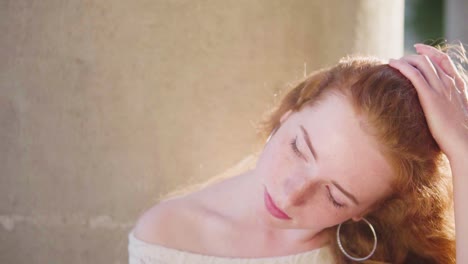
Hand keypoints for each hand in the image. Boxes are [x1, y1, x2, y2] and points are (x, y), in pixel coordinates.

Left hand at [388, 44, 467, 159]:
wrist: (464, 143)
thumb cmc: (459, 135)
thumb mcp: (456, 116)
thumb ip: (449, 107)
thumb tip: (439, 110)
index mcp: (458, 86)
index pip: (444, 60)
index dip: (430, 51)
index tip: (418, 47)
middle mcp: (449, 83)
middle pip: (430, 59)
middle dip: (413, 56)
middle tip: (399, 59)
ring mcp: (440, 89)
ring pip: (422, 63)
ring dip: (405, 59)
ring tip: (392, 62)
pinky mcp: (430, 97)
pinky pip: (414, 74)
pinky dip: (402, 66)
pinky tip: (392, 64)